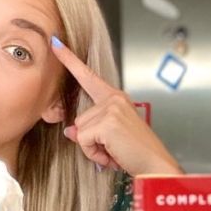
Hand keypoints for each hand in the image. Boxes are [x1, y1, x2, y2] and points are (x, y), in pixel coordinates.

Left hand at [51, 37, 182, 175]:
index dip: (70, 61)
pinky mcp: (107, 122)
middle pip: (80, 120)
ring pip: (80, 131)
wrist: (155, 165)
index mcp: (117, 99)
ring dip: (93, 149)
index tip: (56, 44)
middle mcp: (114, 99)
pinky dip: (94, 154)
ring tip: (115, 152)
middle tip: (114, 149)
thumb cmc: (138, 153)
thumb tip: (70, 131)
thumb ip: (91, 130)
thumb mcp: (111, 138)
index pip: (89, 77)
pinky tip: (112, 155)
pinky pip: (84, 140)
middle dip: (92, 140)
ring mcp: (111, 108)